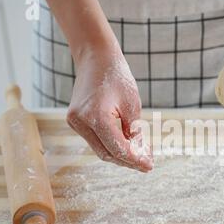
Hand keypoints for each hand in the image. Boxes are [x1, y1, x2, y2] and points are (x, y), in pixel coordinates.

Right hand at [67, 48, 152, 171]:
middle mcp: (80, 122)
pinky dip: (110, 144)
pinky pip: (95, 140)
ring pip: (100, 149)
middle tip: (146, 164)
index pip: (117, 148)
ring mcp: (74, 122)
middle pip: (107, 153)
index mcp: (96, 116)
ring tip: (139, 155)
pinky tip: (126, 145)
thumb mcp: (133, 105)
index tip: (149, 166)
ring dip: (119, 154)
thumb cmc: (117, 76)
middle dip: (128, 160)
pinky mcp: (74, 121)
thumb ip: (134, 133)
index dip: (135, 160)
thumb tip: (139, 156)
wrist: (96, 57)